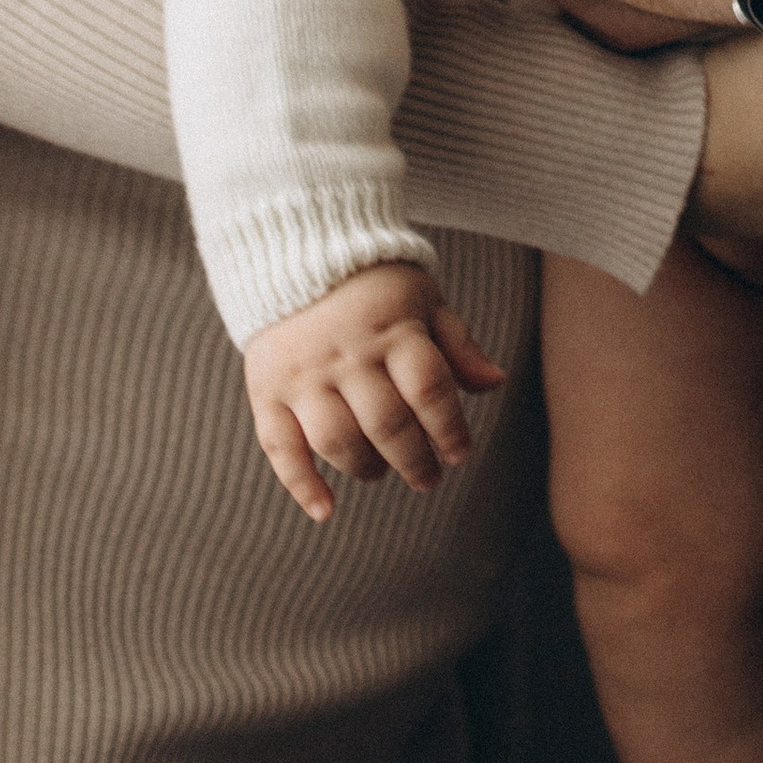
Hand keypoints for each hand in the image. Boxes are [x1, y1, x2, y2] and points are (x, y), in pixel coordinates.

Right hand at [243, 262, 504, 523]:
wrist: (293, 252)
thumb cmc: (373, 286)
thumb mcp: (423, 300)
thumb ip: (456, 344)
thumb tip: (495, 384)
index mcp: (392, 328)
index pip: (428, 389)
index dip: (449, 428)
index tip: (460, 452)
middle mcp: (346, 353)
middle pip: (386, 423)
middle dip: (414, 460)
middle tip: (428, 478)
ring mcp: (303, 373)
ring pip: (337, 440)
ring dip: (367, 469)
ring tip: (382, 471)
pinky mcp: (267, 389)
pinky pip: (280, 446)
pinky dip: (301, 484)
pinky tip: (325, 510)